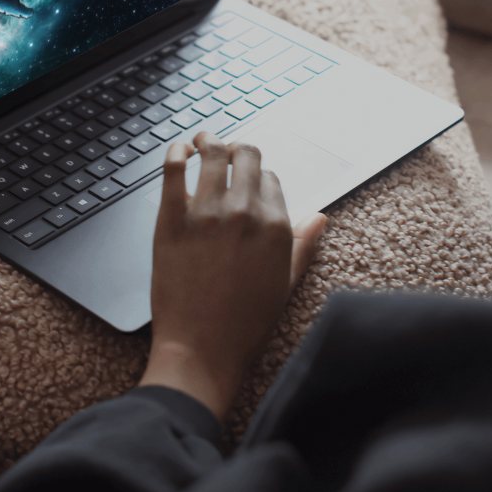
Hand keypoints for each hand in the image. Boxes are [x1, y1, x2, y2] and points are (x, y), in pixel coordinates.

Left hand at [139, 132, 326, 419]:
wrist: (201, 352)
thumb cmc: (245, 325)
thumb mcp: (286, 284)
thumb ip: (303, 245)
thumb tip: (320, 217)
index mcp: (276, 226)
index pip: (270, 179)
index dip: (259, 178)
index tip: (248, 182)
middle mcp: (244, 212)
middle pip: (246, 156)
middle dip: (240, 149)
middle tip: (227, 150)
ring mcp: (206, 213)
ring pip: (213, 154)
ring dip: (209, 141)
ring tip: (202, 139)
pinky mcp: (171, 219)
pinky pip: (173, 169)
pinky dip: (176, 152)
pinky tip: (179, 150)